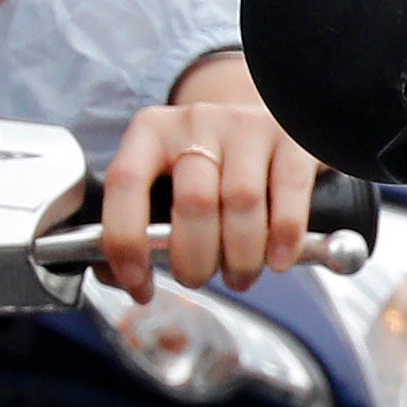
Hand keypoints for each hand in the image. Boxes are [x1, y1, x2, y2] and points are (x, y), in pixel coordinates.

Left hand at [91, 51, 322, 300]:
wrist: (263, 122)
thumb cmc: (208, 167)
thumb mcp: (166, 180)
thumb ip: (138, 224)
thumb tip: (115, 275)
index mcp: (151, 132)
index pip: (125, 182)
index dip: (126, 242)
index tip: (139, 284)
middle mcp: (196, 122)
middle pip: (193, 201)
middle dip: (195, 260)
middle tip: (200, 278)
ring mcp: (245, 126)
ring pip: (241, 202)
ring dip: (241, 258)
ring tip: (239, 276)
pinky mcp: (290, 138)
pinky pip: (289, 193)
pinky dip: (283, 237)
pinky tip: (278, 259)